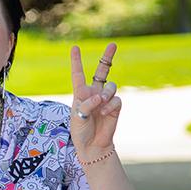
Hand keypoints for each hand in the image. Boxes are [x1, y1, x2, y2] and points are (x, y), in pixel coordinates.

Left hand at [69, 43, 121, 157]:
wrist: (92, 145)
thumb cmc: (80, 130)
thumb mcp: (77, 116)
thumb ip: (87, 103)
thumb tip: (101, 96)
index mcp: (80, 93)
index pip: (78, 74)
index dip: (76, 61)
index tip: (75, 47)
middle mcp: (94, 93)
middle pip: (102, 71)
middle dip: (108, 57)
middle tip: (113, 44)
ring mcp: (105, 99)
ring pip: (111, 86)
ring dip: (106, 94)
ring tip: (100, 104)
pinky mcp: (115, 107)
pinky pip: (116, 100)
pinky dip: (110, 105)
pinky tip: (105, 112)